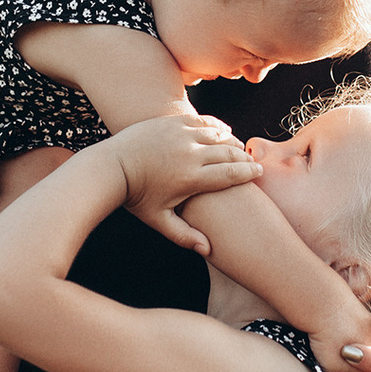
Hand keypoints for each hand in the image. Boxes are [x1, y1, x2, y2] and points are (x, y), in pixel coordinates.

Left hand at [109, 113, 260, 252]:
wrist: (112, 166)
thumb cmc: (135, 196)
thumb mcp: (159, 220)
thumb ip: (183, 236)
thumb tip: (208, 250)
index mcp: (192, 178)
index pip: (231, 174)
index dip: (249, 172)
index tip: (258, 172)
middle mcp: (191, 154)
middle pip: (229, 152)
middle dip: (244, 157)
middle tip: (252, 161)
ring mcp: (182, 134)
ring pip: (218, 134)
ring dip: (231, 141)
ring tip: (238, 148)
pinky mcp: (172, 122)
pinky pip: (202, 121)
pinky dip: (215, 126)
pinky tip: (221, 132)